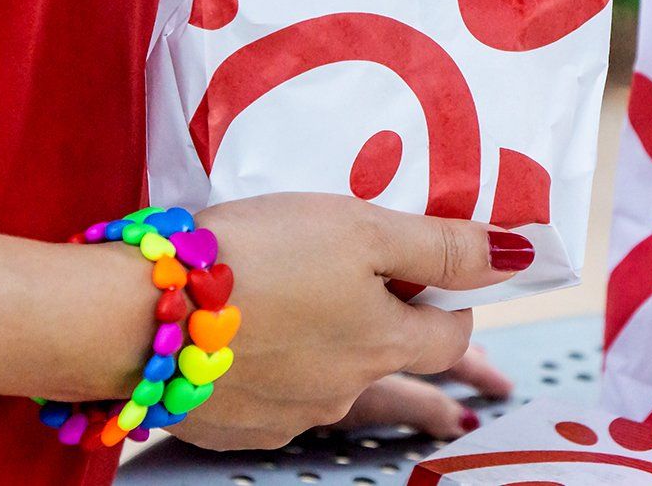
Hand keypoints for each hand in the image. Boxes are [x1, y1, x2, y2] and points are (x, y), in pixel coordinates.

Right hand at [168, 193, 531, 449]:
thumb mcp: (359, 228)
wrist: (133, 314)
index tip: (439, 279)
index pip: (450, 335)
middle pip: (391, 364)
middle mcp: (342, 391)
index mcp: (382, 345)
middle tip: (396, 334)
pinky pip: (273, 398)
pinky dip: (275, 371)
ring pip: (330, 381)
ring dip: (330, 351)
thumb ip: (441, 246)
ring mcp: (285, 415)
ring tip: (294, 305)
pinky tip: (250, 341)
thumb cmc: (253, 256)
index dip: (454, 303)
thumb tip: (519, 255)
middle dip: (399, 342)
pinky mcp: (233, 423)